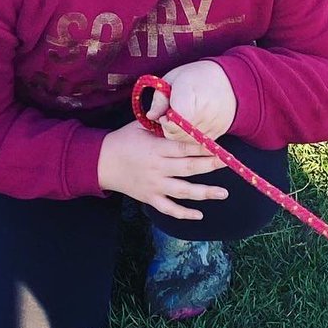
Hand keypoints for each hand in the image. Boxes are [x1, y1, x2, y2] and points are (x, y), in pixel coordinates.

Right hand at [97, 121, 226, 221]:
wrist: (100, 162)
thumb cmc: (123, 140)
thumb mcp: (139, 126)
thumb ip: (159, 122)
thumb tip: (178, 113)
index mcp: (156, 148)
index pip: (183, 147)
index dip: (202, 147)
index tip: (219, 146)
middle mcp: (157, 168)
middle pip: (188, 168)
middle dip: (210, 166)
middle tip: (228, 164)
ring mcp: (154, 185)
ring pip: (183, 191)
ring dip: (204, 193)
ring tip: (223, 193)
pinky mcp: (150, 198)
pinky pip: (169, 209)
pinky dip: (184, 214)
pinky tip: (199, 214)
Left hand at [149, 60, 237, 142]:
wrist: (229, 82)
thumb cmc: (197, 77)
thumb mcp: (173, 79)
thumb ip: (160, 98)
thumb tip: (151, 117)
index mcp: (190, 98)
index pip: (171, 122)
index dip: (164, 120)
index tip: (165, 112)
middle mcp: (204, 115)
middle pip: (178, 134)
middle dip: (170, 129)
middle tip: (171, 115)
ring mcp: (213, 126)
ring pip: (187, 142)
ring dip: (179, 134)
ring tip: (181, 119)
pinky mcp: (218, 134)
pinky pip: (198, 144)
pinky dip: (191, 137)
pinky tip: (190, 125)